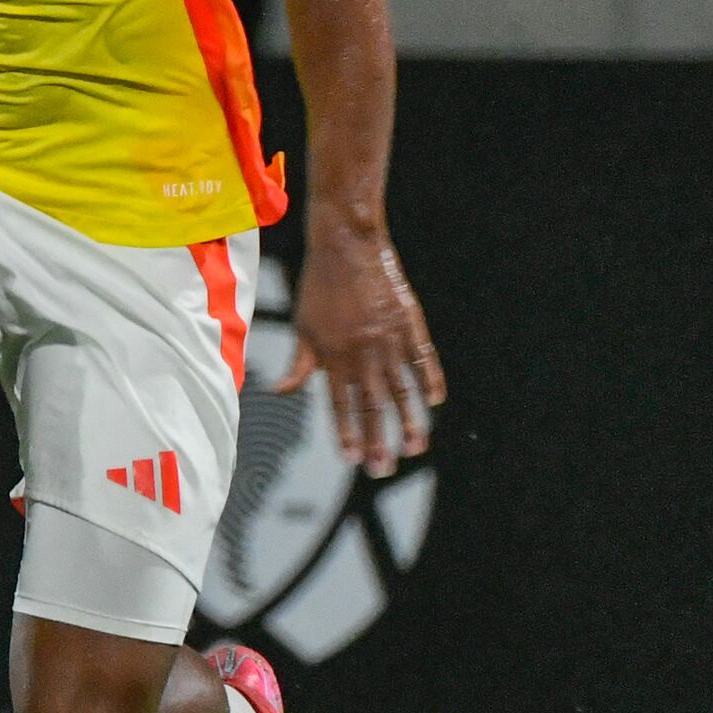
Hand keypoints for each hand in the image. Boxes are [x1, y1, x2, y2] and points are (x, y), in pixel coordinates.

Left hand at [291, 226, 444, 471]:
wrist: (347, 243)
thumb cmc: (318, 285)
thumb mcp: (303, 325)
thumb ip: (299, 363)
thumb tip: (279, 391)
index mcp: (333, 355)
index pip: (341, 405)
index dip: (347, 434)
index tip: (351, 459)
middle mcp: (362, 352)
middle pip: (373, 406)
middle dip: (378, 441)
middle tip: (383, 469)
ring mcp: (389, 338)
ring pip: (402, 389)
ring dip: (409, 422)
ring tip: (415, 448)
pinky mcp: (409, 322)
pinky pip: (423, 358)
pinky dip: (430, 380)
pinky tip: (433, 402)